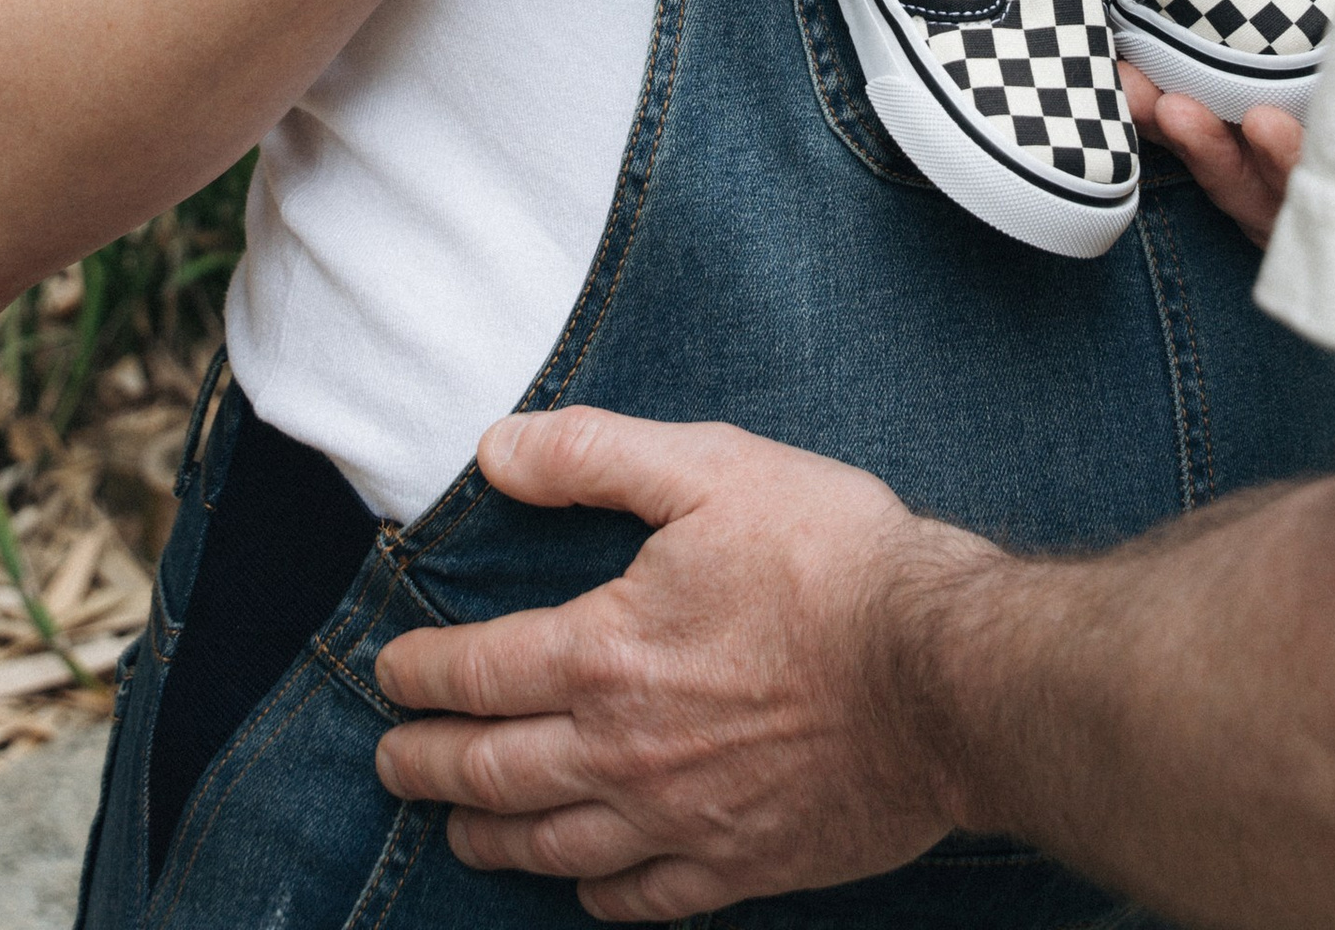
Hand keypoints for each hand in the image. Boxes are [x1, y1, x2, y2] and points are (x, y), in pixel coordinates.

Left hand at [372, 407, 978, 919]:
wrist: (941, 673)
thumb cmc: (831, 557)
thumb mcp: (711, 467)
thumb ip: (594, 454)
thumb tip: (496, 451)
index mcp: (605, 652)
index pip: (478, 672)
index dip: (422, 673)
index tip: (393, 672)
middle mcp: (623, 752)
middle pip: (492, 771)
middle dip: (428, 763)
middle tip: (393, 761)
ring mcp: (679, 821)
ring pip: (551, 846)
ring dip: (489, 835)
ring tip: (457, 828)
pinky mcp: (740, 865)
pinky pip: (641, 899)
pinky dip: (594, 896)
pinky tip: (582, 887)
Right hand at [1128, 0, 1334, 246]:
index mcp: (1303, 72)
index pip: (1216, 80)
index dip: (1161, 66)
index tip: (1116, 43)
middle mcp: (1317, 133)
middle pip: (1223, 141)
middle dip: (1165, 119)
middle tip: (1125, 85)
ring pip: (1260, 185)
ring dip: (1213, 150)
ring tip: (1179, 108)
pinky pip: (1327, 209)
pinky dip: (1291, 171)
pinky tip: (1274, 129)